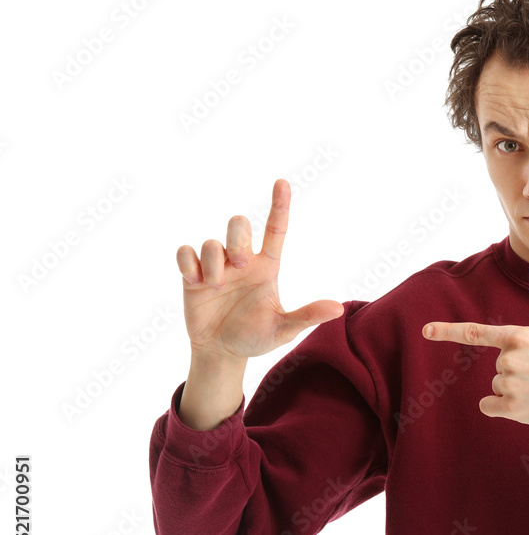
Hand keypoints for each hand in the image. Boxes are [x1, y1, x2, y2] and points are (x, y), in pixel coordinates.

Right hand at [175, 178, 343, 360]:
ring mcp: (216, 266)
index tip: (283, 182)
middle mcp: (241, 260)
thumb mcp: (283, 329)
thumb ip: (307, 316)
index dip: (279, 205)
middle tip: (239, 265)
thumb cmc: (255, 337)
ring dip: (213, 265)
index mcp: (267, 266)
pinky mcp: (191, 274)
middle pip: (238, 224)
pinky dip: (188, 264)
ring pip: (211, 242)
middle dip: (237, 239)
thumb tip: (339, 309)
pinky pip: (185, 252)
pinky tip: (195, 282)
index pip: (275, 229)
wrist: (222, 352)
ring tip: (217, 288)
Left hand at [423, 265, 528, 452]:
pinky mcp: (513, 408)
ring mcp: (510, 385)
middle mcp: (511, 360)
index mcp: (520, 336)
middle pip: (498, 363)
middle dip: (516, 367)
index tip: (426, 330)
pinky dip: (502, 406)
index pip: (476, 333)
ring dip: (514, 387)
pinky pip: (490, 405)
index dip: (447, 331)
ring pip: (496, 384)